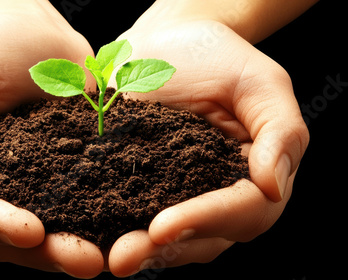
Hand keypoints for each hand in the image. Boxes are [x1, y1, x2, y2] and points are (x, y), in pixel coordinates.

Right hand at [0, 4, 102, 277]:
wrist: (34, 37)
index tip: (29, 231)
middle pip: (2, 237)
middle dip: (42, 252)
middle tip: (83, 260)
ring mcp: (22, 191)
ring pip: (40, 235)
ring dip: (70, 250)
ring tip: (103, 259)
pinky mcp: (59, 181)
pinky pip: (71, 210)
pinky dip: (92, 225)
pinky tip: (119, 233)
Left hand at [106, 15, 308, 276]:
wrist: (167, 43)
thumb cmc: (219, 58)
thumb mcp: (261, 83)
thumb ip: (280, 132)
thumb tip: (273, 187)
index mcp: (253, 178)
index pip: (241, 212)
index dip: (204, 221)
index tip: (163, 226)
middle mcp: (216, 196)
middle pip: (200, 237)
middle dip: (161, 250)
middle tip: (122, 258)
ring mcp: (176, 195)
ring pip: (164, 238)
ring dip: (135, 250)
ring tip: (102, 257)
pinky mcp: (140, 185)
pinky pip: (129, 212)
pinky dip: (111, 227)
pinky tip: (86, 234)